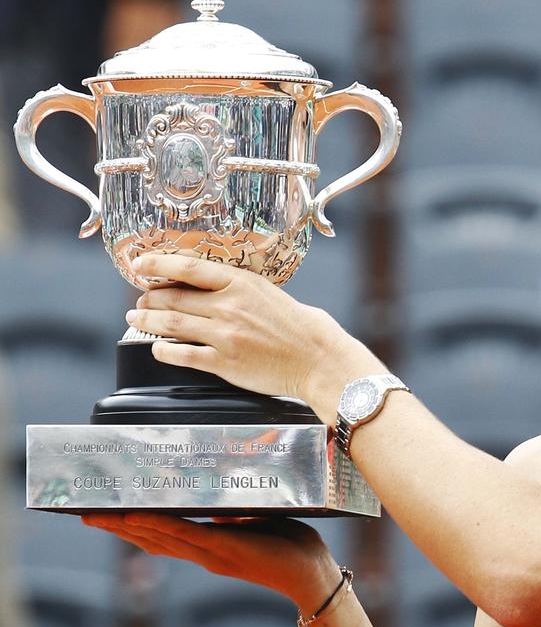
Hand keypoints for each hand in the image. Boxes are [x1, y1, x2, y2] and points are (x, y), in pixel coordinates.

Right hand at [82, 513, 339, 612]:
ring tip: (99, 514)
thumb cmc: (287, 544)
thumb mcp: (251, 521)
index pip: (159, 537)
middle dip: (115, 527)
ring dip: (127, 525)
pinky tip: (140, 517)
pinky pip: (188, 534)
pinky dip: (162, 525)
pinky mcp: (226, 548)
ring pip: (160, 537)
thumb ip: (228, 513)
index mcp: (206, 546)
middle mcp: (202, 553)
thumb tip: (211, 491)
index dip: (130, 527)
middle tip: (83, 513)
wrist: (311, 571)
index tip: (104, 514)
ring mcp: (212, 552)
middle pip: (148, 539)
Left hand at [126, 253, 384, 402]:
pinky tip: (157, 350)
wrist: (317, 359)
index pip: (188, 268)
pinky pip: (182, 355)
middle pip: (173, 297)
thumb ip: (239, 288)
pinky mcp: (224, 362)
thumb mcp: (270, 293)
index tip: (140, 264)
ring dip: (148, 322)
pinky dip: (163, 351)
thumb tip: (211, 287)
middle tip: (140, 301)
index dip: (158, 264)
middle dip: (149, 299)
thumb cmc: (301, 327)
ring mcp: (225, 335)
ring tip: (137, 320)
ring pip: (171, 324)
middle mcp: (229, 307)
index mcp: (241, 283)